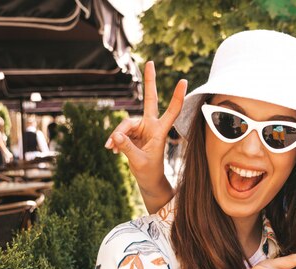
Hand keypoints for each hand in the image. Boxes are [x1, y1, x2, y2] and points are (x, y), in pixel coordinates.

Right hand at [105, 61, 186, 188]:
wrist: (147, 180)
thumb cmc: (149, 172)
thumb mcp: (138, 162)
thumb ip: (127, 148)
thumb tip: (115, 135)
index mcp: (160, 131)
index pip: (171, 112)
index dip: (177, 97)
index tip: (184, 81)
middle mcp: (151, 126)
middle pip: (150, 100)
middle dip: (149, 82)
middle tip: (150, 62)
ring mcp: (141, 129)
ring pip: (125, 124)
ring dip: (117, 135)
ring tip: (112, 149)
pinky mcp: (131, 134)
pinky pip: (119, 132)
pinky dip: (115, 140)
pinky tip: (111, 150)